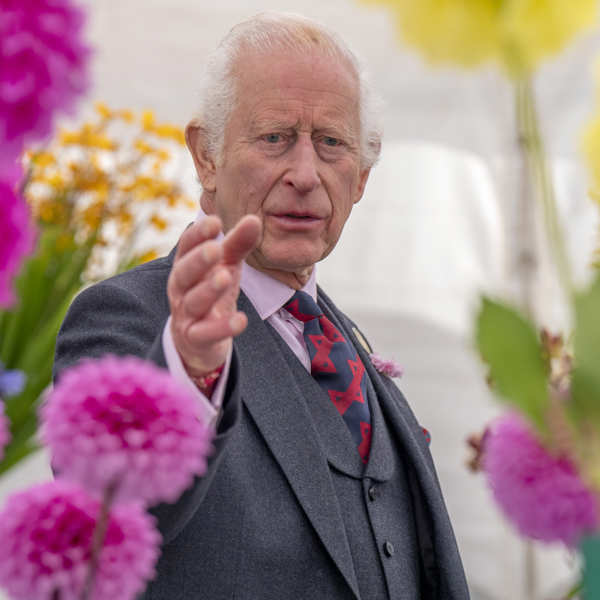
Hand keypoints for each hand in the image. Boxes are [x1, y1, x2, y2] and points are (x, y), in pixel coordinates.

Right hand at [167, 214, 261, 377]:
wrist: (198, 341)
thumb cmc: (211, 293)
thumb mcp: (226, 266)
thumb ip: (238, 244)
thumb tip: (254, 219)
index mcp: (186, 266)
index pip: (186, 247)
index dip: (198, 235)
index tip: (215, 222)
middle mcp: (181, 289)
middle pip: (184, 273)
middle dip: (198, 260)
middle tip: (215, 248)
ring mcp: (186, 314)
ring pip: (193, 302)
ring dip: (208, 290)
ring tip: (226, 277)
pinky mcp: (195, 338)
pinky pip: (205, 333)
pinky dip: (222, 328)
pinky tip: (241, 320)